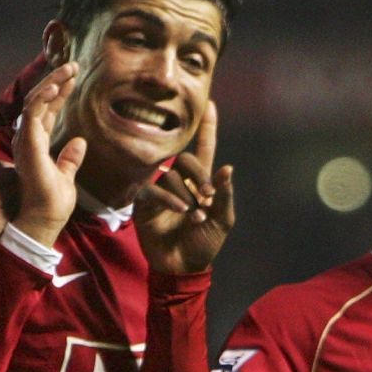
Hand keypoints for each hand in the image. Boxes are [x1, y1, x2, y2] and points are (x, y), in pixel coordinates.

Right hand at [0, 159, 16, 248]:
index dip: (3, 169)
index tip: (5, 174)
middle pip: (11, 173)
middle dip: (16, 179)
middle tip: (18, 187)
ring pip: (18, 189)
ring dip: (21, 194)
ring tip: (22, 201)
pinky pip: (17, 209)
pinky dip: (20, 210)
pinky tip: (19, 216)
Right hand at [11, 62, 88, 247]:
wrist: (44, 218)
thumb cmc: (52, 203)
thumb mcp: (67, 175)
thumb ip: (70, 159)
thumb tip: (79, 142)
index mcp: (37, 144)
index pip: (47, 111)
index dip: (59, 93)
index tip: (74, 78)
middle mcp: (28, 139)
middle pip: (40, 101)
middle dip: (56, 81)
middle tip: (74, 65)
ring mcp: (25, 140)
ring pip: (35, 101)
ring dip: (51, 83)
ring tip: (68, 69)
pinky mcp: (27, 144)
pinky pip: (32, 113)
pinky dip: (43, 98)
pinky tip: (56, 86)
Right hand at [135, 101, 233, 274]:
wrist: (183, 267)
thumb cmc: (204, 244)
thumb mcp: (223, 220)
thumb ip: (224, 194)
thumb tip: (227, 168)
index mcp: (200, 182)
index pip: (204, 149)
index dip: (207, 128)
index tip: (209, 104)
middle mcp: (179, 181)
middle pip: (186, 159)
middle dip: (199, 175)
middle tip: (207, 196)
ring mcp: (160, 190)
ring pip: (170, 176)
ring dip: (186, 195)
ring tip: (195, 215)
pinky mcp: (145, 203)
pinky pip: (153, 191)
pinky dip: (168, 199)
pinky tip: (181, 211)